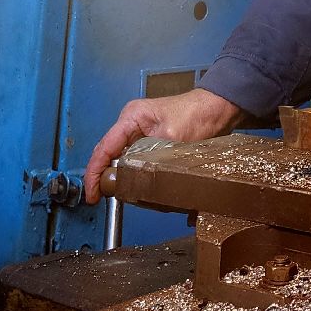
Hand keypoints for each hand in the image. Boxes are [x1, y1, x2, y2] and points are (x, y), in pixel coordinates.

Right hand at [83, 87, 244, 203]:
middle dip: (105, 178)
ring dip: (121, 178)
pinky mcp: (151, 142)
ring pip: (122, 160)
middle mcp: (132, 124)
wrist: (218, 109)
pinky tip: (138, 187)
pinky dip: (134, 175)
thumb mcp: (171, 138)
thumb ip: (146, 158)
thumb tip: (127, 180)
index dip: (94, 173)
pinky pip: (135, 161)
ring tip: (121, 196)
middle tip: (102, 200)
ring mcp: (141, 133)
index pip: (104, 148)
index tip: (91, 195)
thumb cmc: (197, 115)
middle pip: (109, 155)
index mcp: (131, 117)